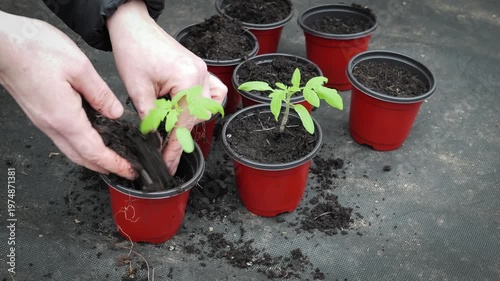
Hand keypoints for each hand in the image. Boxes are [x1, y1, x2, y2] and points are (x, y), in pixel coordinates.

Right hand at [0, 12, 135, 178]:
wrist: (1, 44)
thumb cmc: (34, 49)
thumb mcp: (80, 67)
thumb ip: (100, 93)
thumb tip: (115, 113)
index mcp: (65, 118)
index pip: (94, 152)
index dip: (114, 164)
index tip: (129, 171)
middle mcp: (52, 125)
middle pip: (82, 158)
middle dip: (105, 167)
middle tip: (125, 170)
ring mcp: (43, 121)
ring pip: (71, 150)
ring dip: (92, 159)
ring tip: (112, 159)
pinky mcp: (39, 114)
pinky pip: (63, 138)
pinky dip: (81, 146)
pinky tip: (90, 139)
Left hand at [107, 0, 226, 174]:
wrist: (133, 26)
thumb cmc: (134, 49)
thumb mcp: (137, 90)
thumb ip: (150, 117)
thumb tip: (155, 139)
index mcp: (188, 80)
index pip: (183, 123)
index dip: (173, 147)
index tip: (167, 163)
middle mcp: (201, 75)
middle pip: (198, 117)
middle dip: (180, 136)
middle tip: (165, 152)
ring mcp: (203, 71)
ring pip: (209, 106)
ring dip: (192, 119)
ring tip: (173, 128)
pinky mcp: (198, 69)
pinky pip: (211, 91)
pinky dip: (202, 104)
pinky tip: (188, 108)